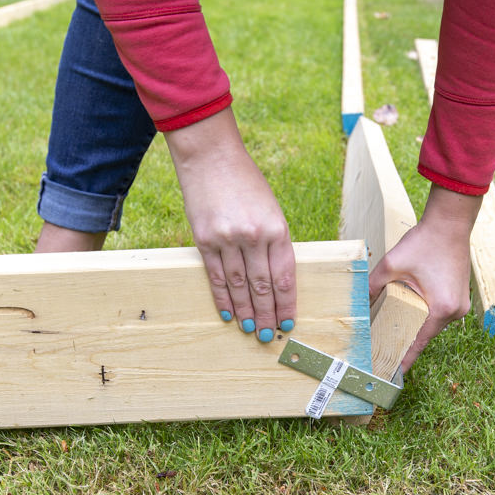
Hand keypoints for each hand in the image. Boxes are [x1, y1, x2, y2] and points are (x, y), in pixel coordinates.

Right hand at [164, 108, 295, 341]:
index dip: (286, 303)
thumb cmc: (246, 183)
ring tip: (252, 330)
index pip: (285, 277)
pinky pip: (217, 277)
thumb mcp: (271, 210)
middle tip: (271, 336)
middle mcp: (254, 237)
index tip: (289, 321)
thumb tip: (276, 279)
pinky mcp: (204, 240)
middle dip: (268, 314)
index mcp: (277, 229)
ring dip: (246, 312)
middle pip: (263, 287)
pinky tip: (229, 314)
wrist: (211, 158)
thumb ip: (274, 242)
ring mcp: (227, 240)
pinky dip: (223, 298)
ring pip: (240, 287)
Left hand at [369, 184, 482, 372]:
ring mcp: (460, 305)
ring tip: (394, 331)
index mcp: (440, 309)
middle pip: (425, 335)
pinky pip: (438, 313)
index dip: (404, 360)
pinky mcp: (459, 297)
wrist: (450, 222)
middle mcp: (455, 312)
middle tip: (384, 351)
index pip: (419, 344)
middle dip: (405, 341)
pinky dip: (424, 314)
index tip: (392, 374)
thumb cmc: (424, 241)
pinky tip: (410, 312)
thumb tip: (359, 305)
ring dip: (415, 325)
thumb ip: (374, 287)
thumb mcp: (391, 265)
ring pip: (432, 324)